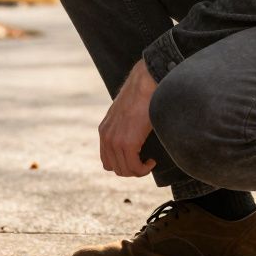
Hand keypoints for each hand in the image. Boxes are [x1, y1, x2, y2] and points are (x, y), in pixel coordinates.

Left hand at [98, 59, 159, 177]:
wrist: (144, 84)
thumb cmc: (140, 97)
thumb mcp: (125, 114)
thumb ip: (123, 128)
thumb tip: (133, 139)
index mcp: (104, 131)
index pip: (107, 161)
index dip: (122, 165)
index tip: (136, 160)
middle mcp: (106, 137)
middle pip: (115, 168)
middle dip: (131, 170)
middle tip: (145, 163)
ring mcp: (115, 141)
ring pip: (125, 170)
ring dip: (139, 170)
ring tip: (149, 162)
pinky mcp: (127, 142)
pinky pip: (134, 167)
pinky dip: (144, 169)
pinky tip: (152, 161)